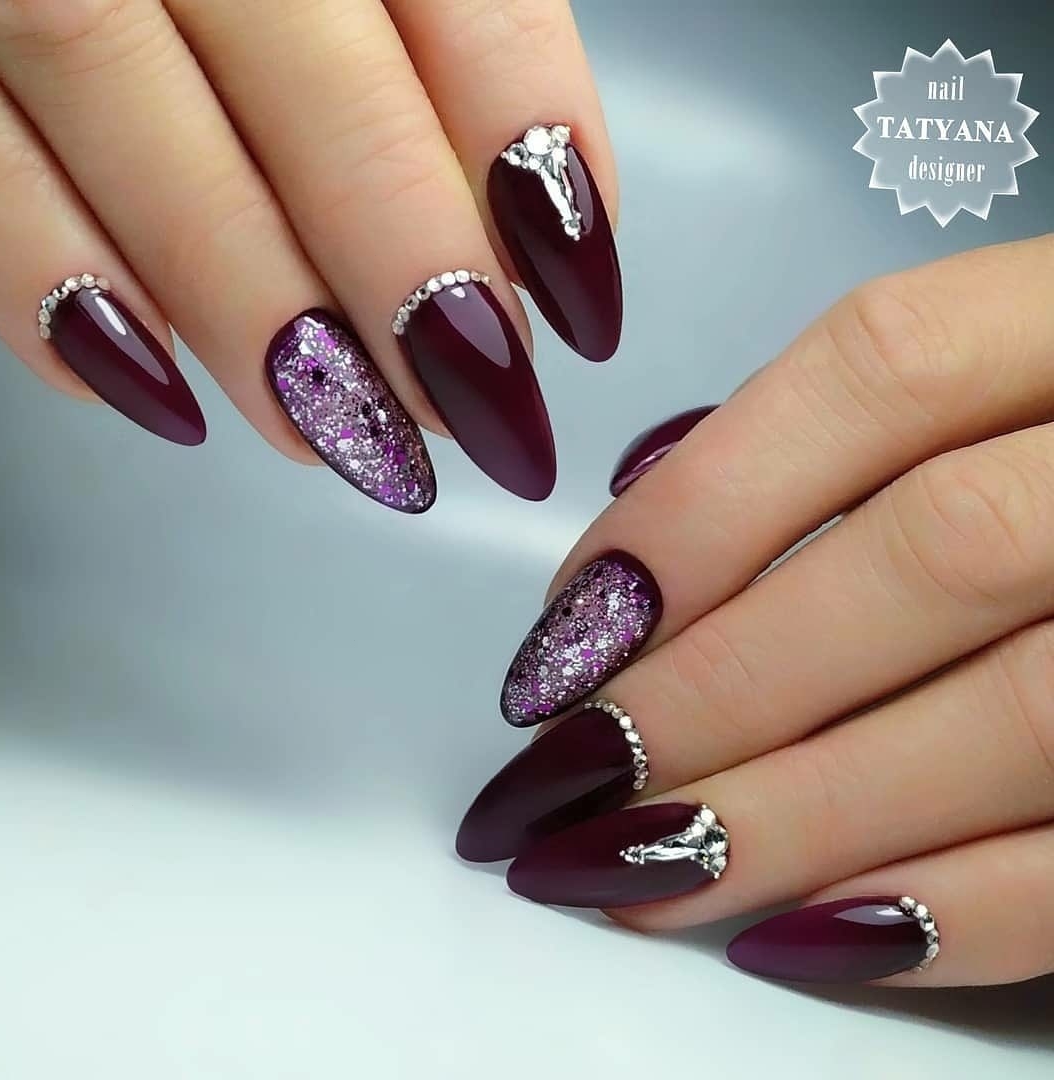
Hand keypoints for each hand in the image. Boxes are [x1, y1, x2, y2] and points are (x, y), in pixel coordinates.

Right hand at [0, 0, 620, 507]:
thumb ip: (443, 50)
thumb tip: (531, 239)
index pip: (473, 4)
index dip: (537, 171)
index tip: (582, 312)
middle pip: (320, 90)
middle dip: (409, 277)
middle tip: (467, 412)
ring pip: (131, 112)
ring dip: (250, 309)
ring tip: (338, 435)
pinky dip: (49, 280)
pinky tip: (147, 388)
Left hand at [459, 233, 1053, 987]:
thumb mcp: (989, 378)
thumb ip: (829, 440)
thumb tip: (638, 554)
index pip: (884, 369)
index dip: (700, 507)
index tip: (569, 633)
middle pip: (939, 552)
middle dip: (724, 684)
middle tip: (574, 775)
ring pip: (1024, 713)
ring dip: (800, 815)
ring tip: (641, 871)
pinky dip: (951, 912)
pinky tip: (801, 936)